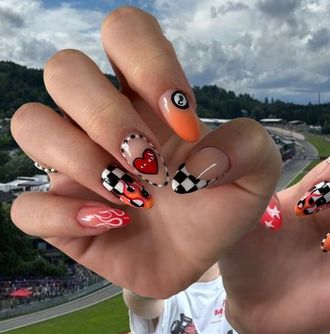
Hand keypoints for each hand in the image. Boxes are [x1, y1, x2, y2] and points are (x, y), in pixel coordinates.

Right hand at [10, 7, 280, 297]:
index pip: (124, 32)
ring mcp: (75, 168)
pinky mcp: (61, 217)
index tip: (184, 122)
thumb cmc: (221, 210)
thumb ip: (250, 147)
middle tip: (150, 163)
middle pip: (65, 69)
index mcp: (146, 101)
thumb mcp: (257, 177)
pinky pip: (26, 206)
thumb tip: (201, 156)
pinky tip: (111, 225)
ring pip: (31, 124)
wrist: (199, 259)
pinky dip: (64, 215)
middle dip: (107, 116)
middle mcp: (102, 124)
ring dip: (82, 160)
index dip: (148, 63)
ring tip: (134, 197)